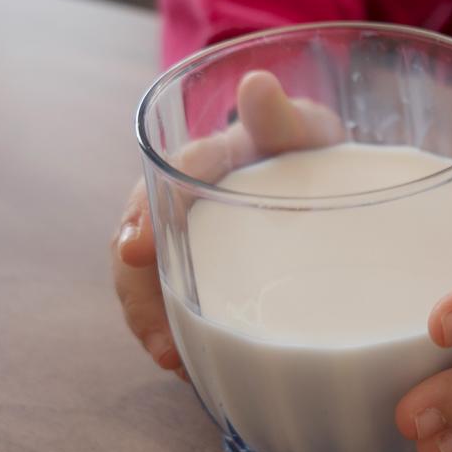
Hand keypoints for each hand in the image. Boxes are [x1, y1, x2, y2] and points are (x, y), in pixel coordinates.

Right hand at [111, 72, 342, 374]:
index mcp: (212, 157)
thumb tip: (259, 88)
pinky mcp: (198, 268)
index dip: (149, 212)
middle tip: (156, 337)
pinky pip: (173, 298)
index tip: (134, 250)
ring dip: (153, 319)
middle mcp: (185, 195)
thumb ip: (286, 118)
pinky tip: (186, 363)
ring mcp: (188, 235)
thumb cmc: (308, 148)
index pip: (172, 177)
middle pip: (142, 236)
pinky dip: (174, 330)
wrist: (317, 170)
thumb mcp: (308, 130)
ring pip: (148, 275)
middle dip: (139, 288)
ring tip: (171, 360)